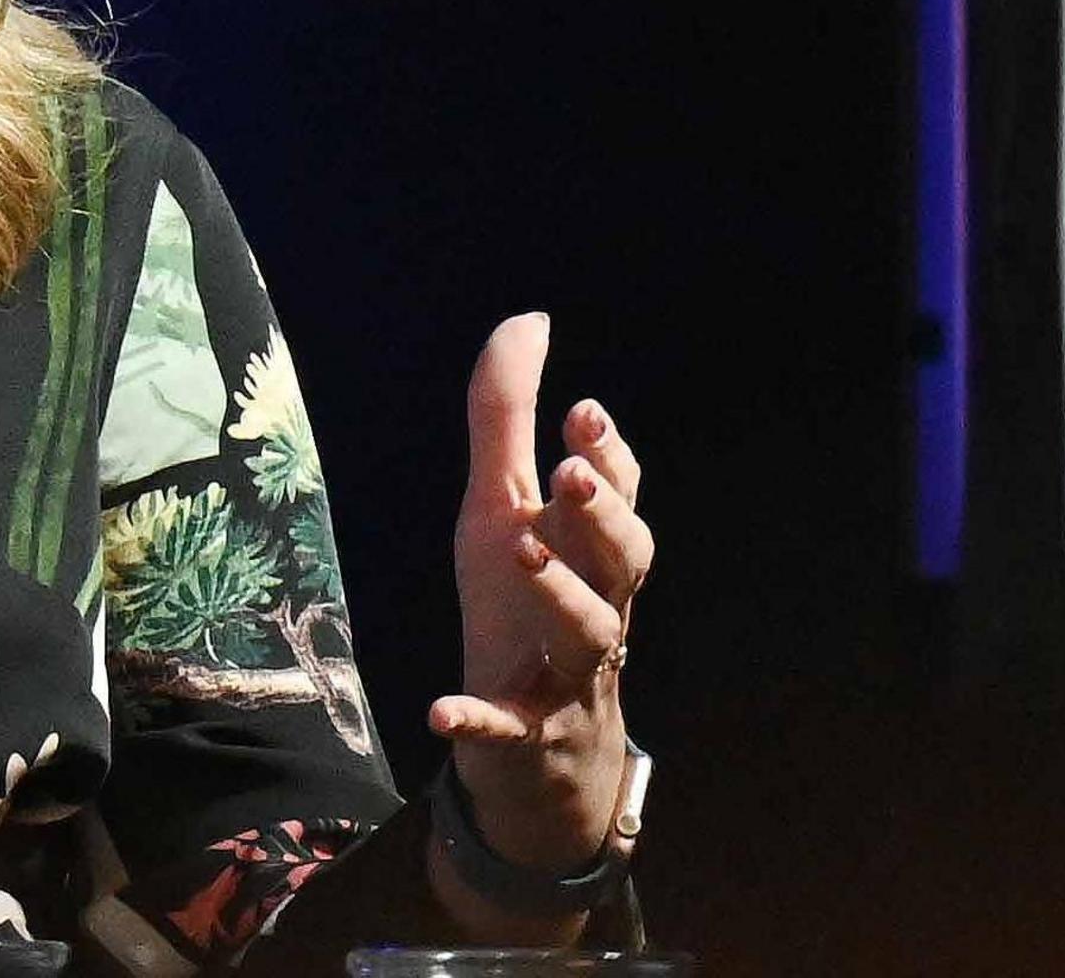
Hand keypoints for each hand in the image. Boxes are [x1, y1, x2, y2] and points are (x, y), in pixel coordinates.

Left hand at [430, 313, 650, 871]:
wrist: (533, 744)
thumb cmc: (521, 603)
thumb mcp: (500, 506)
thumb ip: (506, 416)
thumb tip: (529, 320)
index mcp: (588, 549)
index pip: (618, 497)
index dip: (608, 457)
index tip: (581, 412)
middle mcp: (595, 604)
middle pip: (624, 559)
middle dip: (603, 514)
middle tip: (570, 474)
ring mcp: (565, 671)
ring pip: (587, 633)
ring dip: (560, 593)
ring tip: (524, 549)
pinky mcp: (523, 730)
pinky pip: (506, 727)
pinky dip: (477, 719)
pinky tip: (439, 709)